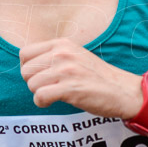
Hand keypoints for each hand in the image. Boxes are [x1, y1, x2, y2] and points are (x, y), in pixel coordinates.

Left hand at [18, 38, 140, 118]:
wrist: (122, 90)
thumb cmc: (97, 76)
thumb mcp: (75, 55)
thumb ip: (54, 55)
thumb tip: (28, 64)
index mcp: (62, 44)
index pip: (25, 53)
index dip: (29, 68)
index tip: (40, 76)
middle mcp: (62, 54)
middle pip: (25, 70)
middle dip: (33, 82)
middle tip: (48, 87)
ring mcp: (66, 70)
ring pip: (31, 84)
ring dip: (39, 94)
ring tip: (54, 94)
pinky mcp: (70, 88)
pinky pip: (40, 96)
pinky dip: (42, 103)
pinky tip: (53, 102)